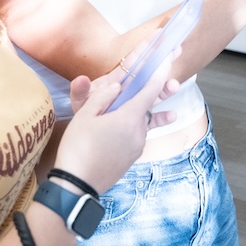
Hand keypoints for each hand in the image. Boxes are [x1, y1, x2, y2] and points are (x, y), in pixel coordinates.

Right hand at [53, 45, 179, 193]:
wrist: (76, 187)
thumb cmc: (77, 148)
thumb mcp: (84, 116)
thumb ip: (102, 97)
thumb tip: (118, 86)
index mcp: (129, 117)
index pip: (150, 90)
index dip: (160, 72)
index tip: (168, 59)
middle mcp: (139, 132)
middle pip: (150, 107)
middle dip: (157, 92)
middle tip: (168, 80)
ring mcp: (137, 147)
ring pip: (145, 122)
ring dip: (147, 112)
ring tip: (154, 106)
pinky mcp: (132, 158)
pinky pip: (138, 136)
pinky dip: (136, 127)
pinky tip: (127, 126)